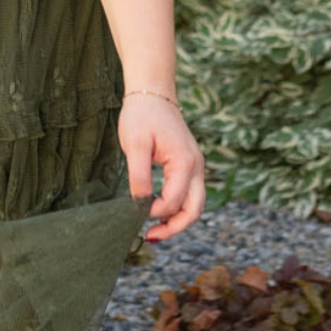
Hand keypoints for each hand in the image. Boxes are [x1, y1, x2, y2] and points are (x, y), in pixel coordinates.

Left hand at [118, 92, 204, 240]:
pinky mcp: (188, 166)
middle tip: (149, 237)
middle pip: (194, 210)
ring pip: (194, 205)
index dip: (154, 212)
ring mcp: (195, 167)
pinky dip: (176, 208)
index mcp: (185, 162)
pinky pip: (188, 194)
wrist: (153, 93)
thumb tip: (139, 204)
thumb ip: (139, 176)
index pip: (174, 201)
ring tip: (153, 230)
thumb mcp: (135, 145)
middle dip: (174, 228)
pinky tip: (156, 211)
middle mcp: (196, 167)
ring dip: (176, 220)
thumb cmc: (142, 115)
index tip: (133, 211)